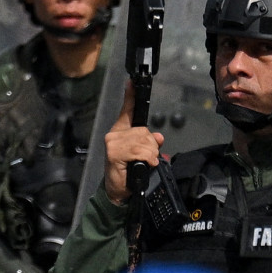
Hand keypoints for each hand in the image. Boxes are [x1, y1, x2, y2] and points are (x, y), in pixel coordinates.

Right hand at [103, 81, 163, 204]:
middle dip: (151, 146)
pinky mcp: (114, 152)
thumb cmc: (129, 172)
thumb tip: (158, 137)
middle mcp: (115, 134)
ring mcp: (113, 143)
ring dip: (150, 155)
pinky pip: (140, 151)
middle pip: (144, 131)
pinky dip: (147, 159)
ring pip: (144, 141)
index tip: (132, 81)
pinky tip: (144, 165)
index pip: (127, 110)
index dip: (131, 95)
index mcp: (122, 131)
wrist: (118, 191)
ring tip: (144, 163)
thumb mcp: (143, 155)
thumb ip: (149, 143)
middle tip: (146, 158)